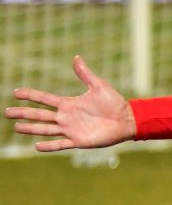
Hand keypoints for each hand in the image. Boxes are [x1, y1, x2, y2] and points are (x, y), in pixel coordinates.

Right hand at [5, 56, 134, 151]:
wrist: (127, 119)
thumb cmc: (114, 102)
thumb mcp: (99, 86)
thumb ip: (85, 74)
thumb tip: (76, 58)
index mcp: (69, 103)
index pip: (45, 99)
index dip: (31, 95)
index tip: (15, 93)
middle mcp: (66, 117)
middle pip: (40, 115)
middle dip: (24, 113)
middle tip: (7, 112)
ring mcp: (71, 129)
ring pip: (46, 129)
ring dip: (31, 128)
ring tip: (16, 127)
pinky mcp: (78, 141)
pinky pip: (60, 144)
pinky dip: (49, 146)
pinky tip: (36, 145)